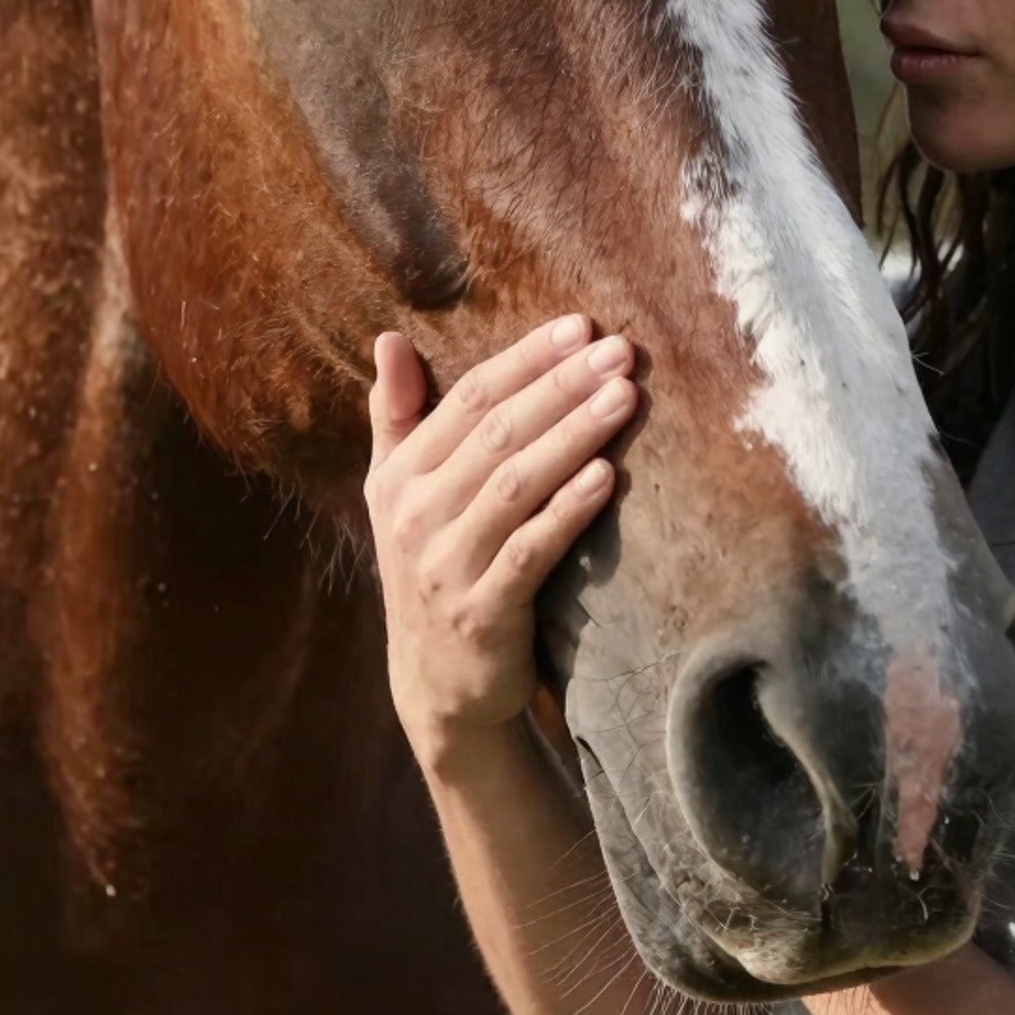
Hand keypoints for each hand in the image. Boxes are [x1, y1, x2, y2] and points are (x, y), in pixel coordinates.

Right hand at [365, 315, 638, 773]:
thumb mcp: (398, 492)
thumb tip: (389, 337)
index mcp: (399, 475)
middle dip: (562, 386)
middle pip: (497, 433)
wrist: (437, 687)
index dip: (526, 359)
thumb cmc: (432, 565)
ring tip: (625, 397)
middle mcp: (415, 515)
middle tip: (619, 350)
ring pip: (516, 484)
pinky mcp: (481, 614)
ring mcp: (445, 566)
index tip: (580, 326)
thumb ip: (397, 415)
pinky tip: (606, 476)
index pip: (468, 397)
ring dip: (574, 434)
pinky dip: (568, 510)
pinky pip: (530, 551)